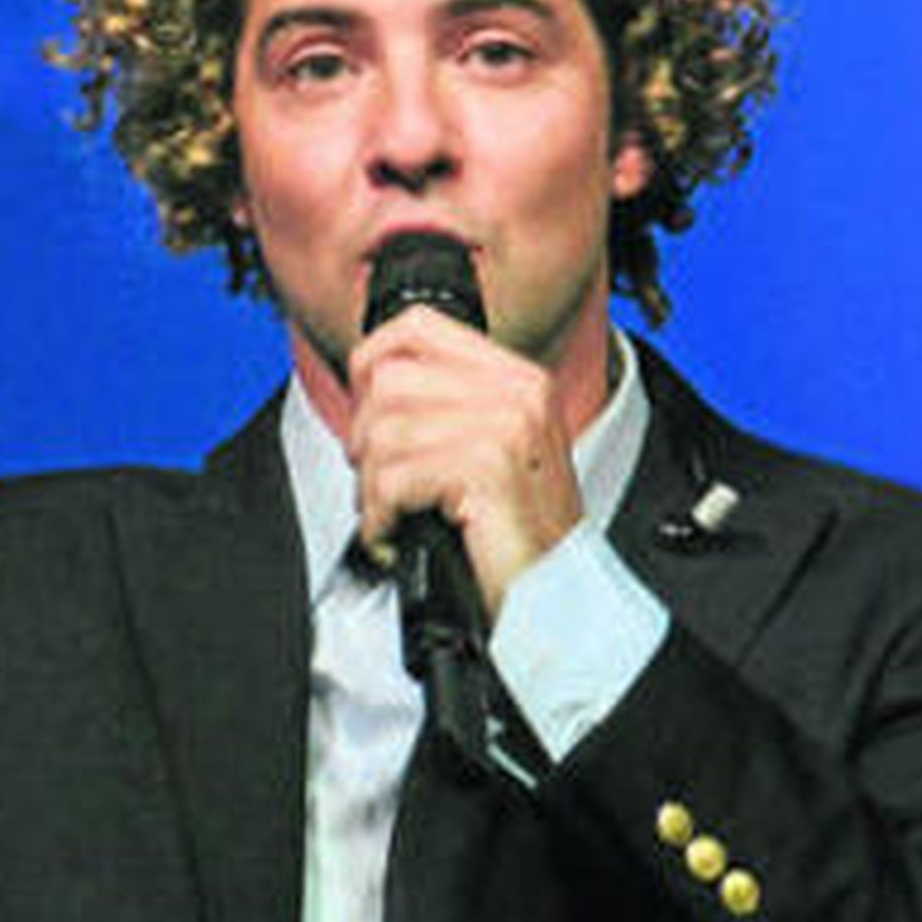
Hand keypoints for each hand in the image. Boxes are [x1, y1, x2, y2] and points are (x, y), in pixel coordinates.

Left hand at [346, 306, 582, 621]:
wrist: (559, 595)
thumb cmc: (518, 533)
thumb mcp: (493, 449)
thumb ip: (448, 405)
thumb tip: (371, 382)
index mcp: (517, 378)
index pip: (419, 326)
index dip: (370, 358)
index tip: (362, 403)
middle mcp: (516, 392)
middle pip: (389, 379)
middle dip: (364, 436)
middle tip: (380, 481)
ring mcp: (505, 426)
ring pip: (383, 431)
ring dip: (371, 486)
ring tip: (391, 515)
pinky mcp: (487, 469)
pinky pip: (393, 477)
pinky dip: (380, 516)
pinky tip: (395, 535)